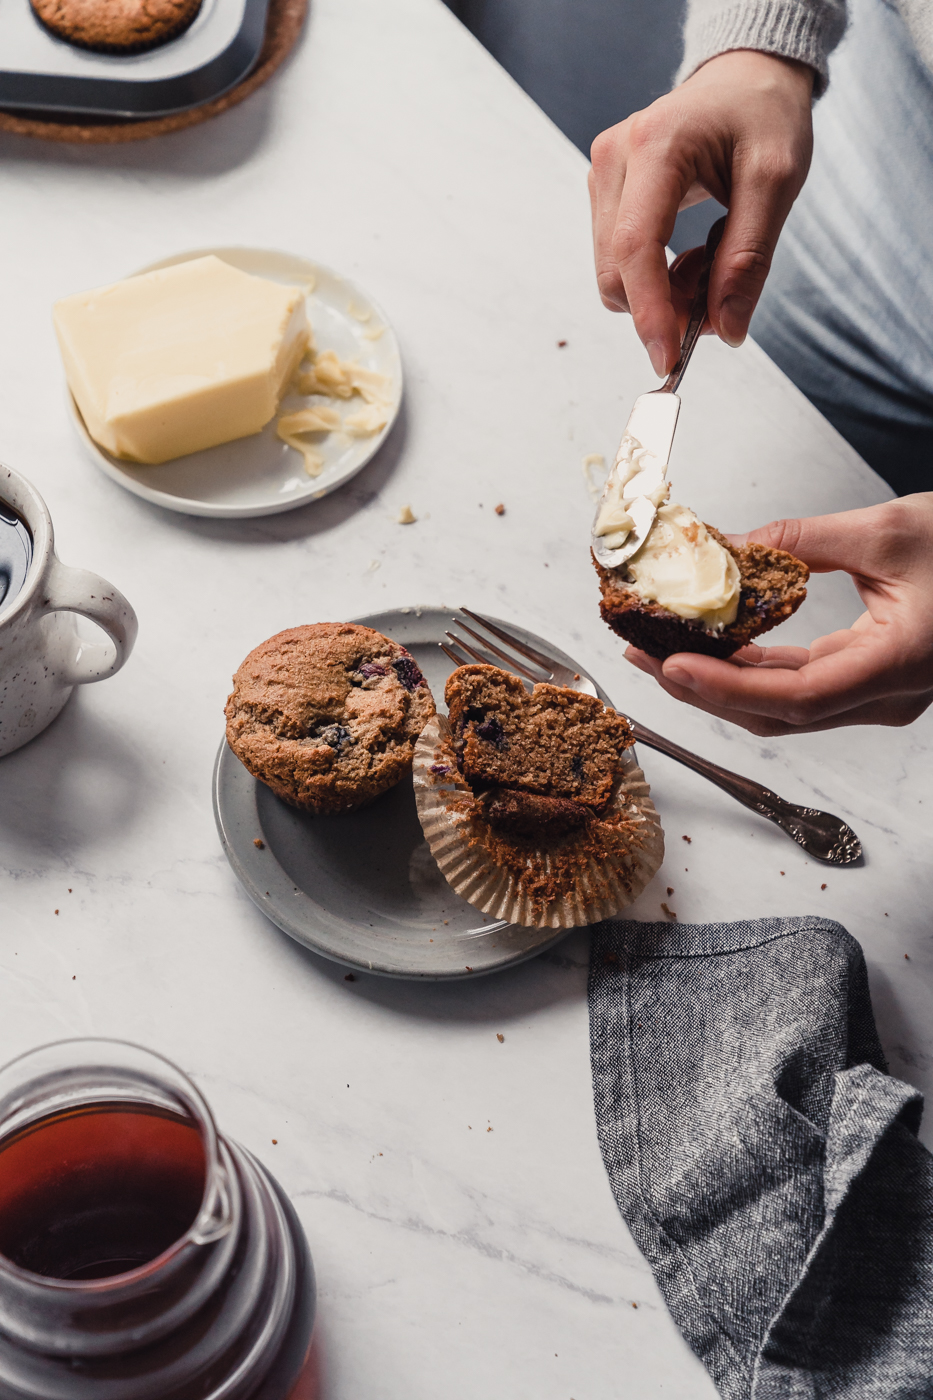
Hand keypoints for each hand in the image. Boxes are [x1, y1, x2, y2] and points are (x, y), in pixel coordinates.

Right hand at [588, 50, 814, 375]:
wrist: (745, 77)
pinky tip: (691, 252)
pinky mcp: (605, 192)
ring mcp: (603, 175)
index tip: (668, 360)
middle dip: (663, 306)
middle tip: (719, 297)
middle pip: (617, 271)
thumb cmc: (763, 115)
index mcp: (654, 146)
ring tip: (710, 259)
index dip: (650, 312)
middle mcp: (614, 158)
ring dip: (662, 291)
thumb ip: (748, 259)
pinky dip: (656, 276)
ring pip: (615, 273)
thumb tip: (725, 330)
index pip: (636, 248)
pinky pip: (620, 261)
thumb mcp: (777, 181)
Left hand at [624, 496, 932, 734]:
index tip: (672, 667)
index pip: (796, 697)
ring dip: (718, 682)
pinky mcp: (868, 679)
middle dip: (701, 688)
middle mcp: (885, 696)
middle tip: (641, 655)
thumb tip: (726, 547)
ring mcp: (877, 694)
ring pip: (783, 706)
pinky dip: (750, 670)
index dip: (728, 688)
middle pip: (777, 712)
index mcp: (897, 665)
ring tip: (658, 651)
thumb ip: (802, 542)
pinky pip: (799, 686)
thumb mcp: (887, 530)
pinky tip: (710, 647)